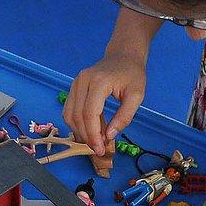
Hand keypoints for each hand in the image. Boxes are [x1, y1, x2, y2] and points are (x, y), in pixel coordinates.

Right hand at [64, 53, 146, 176]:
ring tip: (95, 140)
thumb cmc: (132, 74)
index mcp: (98, 81)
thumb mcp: (136, 96)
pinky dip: (77, 124)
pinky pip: (69, 110)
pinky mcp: (73, 87)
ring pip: (70, 115)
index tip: (100, 150)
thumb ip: (124, 116)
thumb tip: (109, 136)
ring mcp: (75, 83)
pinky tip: (89, 130)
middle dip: (87, 136)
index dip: (93, 134)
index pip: (89, 113)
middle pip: (77, 116)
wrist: (123, 56)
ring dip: (80, 132)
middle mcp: (82, 81)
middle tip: (99, 149)